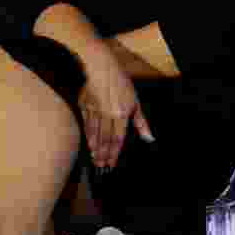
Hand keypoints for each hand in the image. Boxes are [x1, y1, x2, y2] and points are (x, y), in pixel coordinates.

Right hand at [78, 46, 154, 170]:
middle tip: (102, 167)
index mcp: (121, 114)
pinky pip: (86, 125)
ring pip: (95, 134)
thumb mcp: (135, 102)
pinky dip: (88, 136)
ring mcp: (94, 111)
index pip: (118, 139)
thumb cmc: (121, 83)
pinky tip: (89, 144)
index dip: (115, 153)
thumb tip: (149, 138)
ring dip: (95, 148)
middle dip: (103, 155)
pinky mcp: (84, 106)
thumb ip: (141, 122)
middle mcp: (107, 115)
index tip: (112, 164)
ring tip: (95, 159)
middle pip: (105, 139)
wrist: (101, 67)